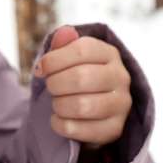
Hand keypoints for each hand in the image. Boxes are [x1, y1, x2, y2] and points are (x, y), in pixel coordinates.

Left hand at [33, 25, 131, 149]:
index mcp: (110, 53)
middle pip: (81, 78)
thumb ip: (64, 44)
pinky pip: (79, 129)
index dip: (55, 59)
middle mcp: (121, 77)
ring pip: (81, 106)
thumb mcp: (69, 57)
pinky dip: (60, 125)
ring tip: (57, 103)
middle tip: (50, 87)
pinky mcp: (115, 129)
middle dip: (55, 84)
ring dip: (59, 105)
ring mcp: (121, 105)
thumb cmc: (77, 77)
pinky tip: (58, 119)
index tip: (41, 68)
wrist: (93, 111)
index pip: (82, 49)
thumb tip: (64, 33)